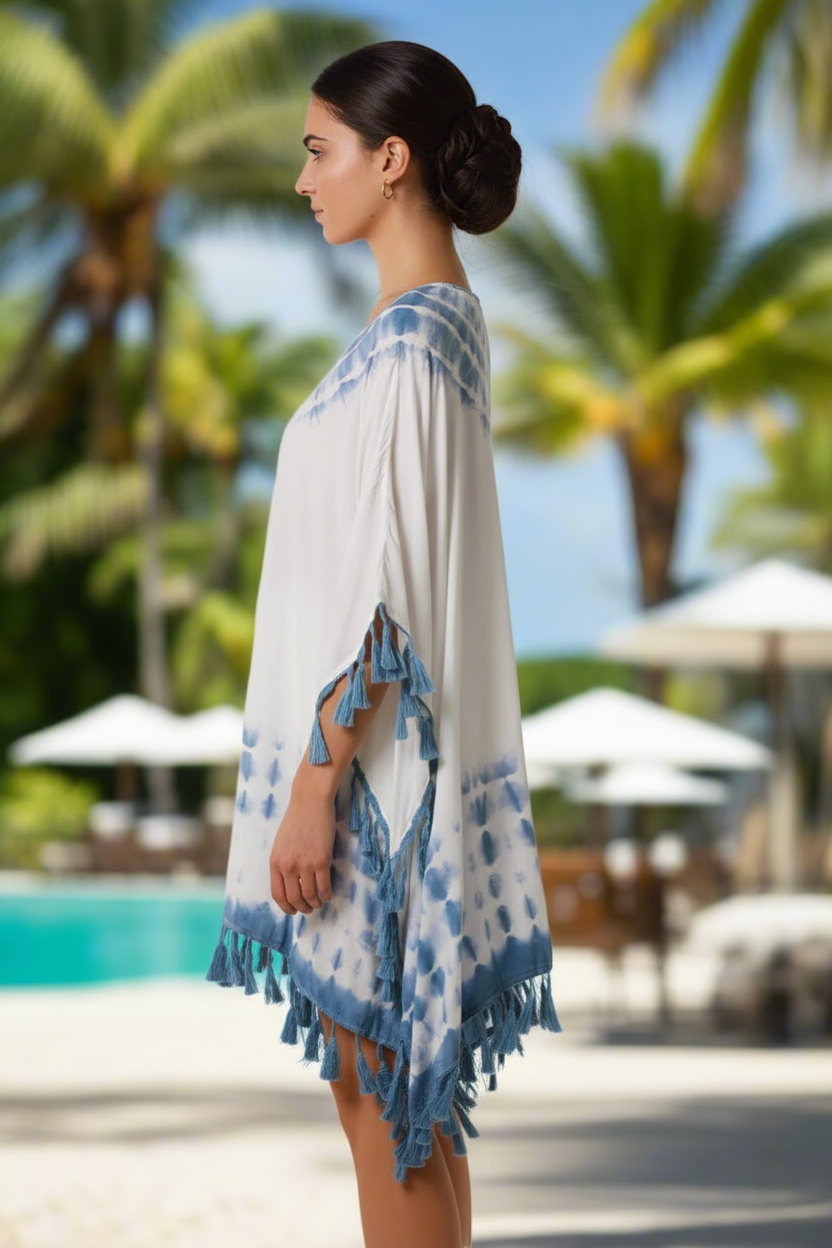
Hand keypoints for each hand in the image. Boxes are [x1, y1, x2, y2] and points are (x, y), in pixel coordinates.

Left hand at [269, 777, 335, 915]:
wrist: (310, 801)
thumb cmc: (296, 819)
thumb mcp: (281, 843)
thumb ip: (282, 863)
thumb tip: (289, 883)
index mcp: (275, 862)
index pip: (278, 894)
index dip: (286, 907)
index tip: (293, 910)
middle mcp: (288, 867)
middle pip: (294, 898)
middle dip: (302, 908)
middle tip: (309, 909)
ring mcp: (305, 864)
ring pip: (310, 895)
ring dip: (315, 903)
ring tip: (319, 902)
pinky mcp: (322, 860)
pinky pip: (324, 886)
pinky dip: (327, 894)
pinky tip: (328, 895)